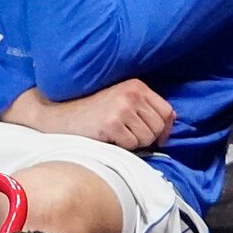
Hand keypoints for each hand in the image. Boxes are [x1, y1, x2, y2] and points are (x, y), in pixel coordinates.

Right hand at [4, 80, 175, 149]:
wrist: (59, 114)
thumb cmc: (93, 111)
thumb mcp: (122, 101)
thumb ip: (146, 107)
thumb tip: (172, 121)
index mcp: (137, 85)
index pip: (167, 111)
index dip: (163, 128)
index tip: (152, 135)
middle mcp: (131, 94)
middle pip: (158, 128)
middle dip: (146, 137)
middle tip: (126, 134)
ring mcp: (122, 108)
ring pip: (147, 138)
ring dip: (134, 143)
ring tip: (116, 134)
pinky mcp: (112, 124)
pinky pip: (132, 145)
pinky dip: (122, 147)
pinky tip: (108, 138)